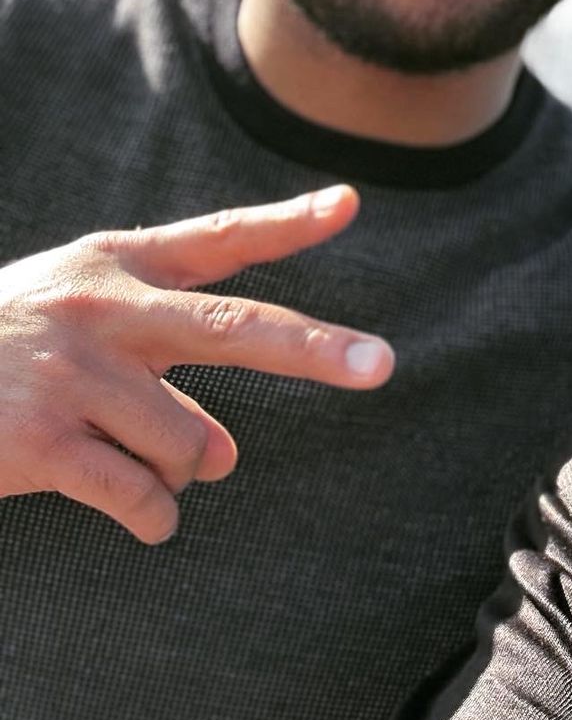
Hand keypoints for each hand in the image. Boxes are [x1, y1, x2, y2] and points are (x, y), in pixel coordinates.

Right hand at [0, 185, 393, 542]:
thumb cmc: (2, 349)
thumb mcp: (74, 311)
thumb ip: (161, 359)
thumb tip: (224, 456)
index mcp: (114, 267)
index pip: (217, 240)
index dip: (287, 223)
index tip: (350, 203)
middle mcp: (101, 309)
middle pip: (234, 330)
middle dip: (317, 350)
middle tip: (384, 366)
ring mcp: (71, 374)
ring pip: (192, 446)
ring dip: (180, 471)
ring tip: (127, 455)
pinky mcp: (41, 442)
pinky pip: (144, 497)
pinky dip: (155, 517)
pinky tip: (141, 512)